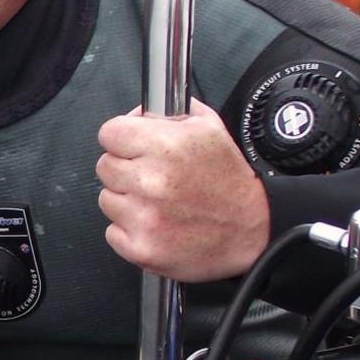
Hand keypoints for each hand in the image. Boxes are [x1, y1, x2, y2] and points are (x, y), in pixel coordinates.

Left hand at [95, 101, 269, 281]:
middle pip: (104, 166)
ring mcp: (144, 218)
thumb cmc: (230, 182)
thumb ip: (169, 112)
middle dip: (126, 169)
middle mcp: (151, 182)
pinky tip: (156, 224)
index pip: (109, 133)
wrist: (254, 231)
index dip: (122, 138)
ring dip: (127, 200)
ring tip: (158, 202)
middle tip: (153, 177)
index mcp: (165, 147)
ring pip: (107, 199)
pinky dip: (129, 230)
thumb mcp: (209, 128)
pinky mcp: (142, 248)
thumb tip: (139, 111)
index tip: (132, 147)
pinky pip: (112, 232)